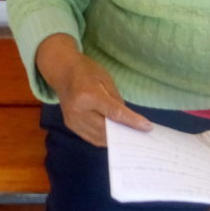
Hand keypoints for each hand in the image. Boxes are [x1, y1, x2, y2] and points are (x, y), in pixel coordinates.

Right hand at [36, 33, 151, 145]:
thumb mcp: (106, 79)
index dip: (132, 121)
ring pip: (99, 137)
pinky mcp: (71, 125)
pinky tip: (114, 135)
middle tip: (141, 136)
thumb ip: (116, 101)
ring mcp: (73, 120)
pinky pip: (91, 138)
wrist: (62, 72)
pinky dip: (104, 138)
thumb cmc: (86, 71)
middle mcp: (78, 110)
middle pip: (107, 129)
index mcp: (88, 95)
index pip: (114, 113)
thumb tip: (128, 120)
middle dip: (125, 133)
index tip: (147, 127)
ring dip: (116, 139)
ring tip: (130, 138)